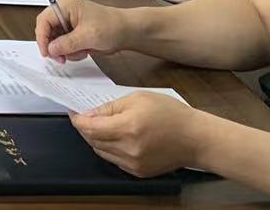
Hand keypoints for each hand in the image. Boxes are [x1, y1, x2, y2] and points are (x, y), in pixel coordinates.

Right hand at [35, 0, 127, 62]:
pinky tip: (84, 51)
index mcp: (64, 6)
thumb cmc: (111, 26)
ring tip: (81, 51)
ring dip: (66, 51)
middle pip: (47, 32)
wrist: (126, 32)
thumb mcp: (87, 35)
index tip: (46, 53)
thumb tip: (51, 49)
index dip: (42, 37)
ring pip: (55, 41)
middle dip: (55, 47)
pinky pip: (64, 45)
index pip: (44, 21)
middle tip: (61, 59)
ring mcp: (68, 23)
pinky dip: (72, 52)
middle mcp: (64, 13)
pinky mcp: (73, 33)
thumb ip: (67, 43)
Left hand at [71, 92, 202, 177]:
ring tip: (101, 126)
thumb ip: (110, 107)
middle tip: (85, 116)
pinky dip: (109, 149)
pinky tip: (116, 138)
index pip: (89, 128)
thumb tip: (89, 114)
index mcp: (127, 128)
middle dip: (85, 128)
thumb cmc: (170, 113)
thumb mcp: (138, 98)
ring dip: (96, 139)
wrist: (196, 139)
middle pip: (92, 141)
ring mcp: (133, 164)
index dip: (78, 120)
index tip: (74, 112)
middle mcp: (128, 150)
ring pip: (101, 152)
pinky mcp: (139, 172)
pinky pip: (115, 160)